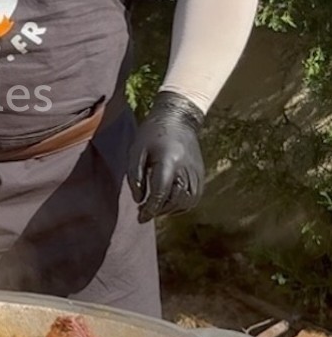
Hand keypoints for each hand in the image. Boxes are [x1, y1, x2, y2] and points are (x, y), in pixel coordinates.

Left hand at [127, 92, 204, 223]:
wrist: (178, 118)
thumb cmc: (152, 133)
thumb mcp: (136, 150)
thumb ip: (135, 176)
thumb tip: (139, 200)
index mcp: (169, 162)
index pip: (161, 193)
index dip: (150, 209)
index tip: (140, 218)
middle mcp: (186, 169)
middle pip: (176, 201)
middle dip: (160, 211)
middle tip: (144, 212)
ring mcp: (196, 172)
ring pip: (187, 202)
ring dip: (171, 210)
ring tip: (156, 207)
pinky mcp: (200, 174)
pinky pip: (194, 197)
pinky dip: (182, 205)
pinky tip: (169, 202)